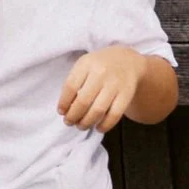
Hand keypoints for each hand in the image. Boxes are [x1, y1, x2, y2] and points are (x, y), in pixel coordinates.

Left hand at [57, 45, 177, 133]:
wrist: (128, 60)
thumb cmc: (100, 66)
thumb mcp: (85, 65)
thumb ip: (74, 82)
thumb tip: (65, 108)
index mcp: (87, 63)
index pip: (70, 86)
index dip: (64, 103)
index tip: (61, 112)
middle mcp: (101, 72)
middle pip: (83, 101)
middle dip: (73, 116)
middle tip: (69, 122)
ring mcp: (115, 83)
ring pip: (98, 110)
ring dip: (86, 122)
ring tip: (81, 125)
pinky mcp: (126, 94)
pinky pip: (114, 115)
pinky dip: (105, 125)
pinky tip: (98, 127)